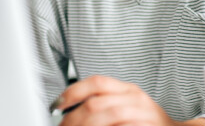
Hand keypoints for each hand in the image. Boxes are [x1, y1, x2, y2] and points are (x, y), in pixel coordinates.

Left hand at [52, 75, 204, 125]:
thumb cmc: (147, 123)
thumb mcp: (127, 107)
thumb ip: (104, 103)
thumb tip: (68, 109)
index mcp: (129, 90)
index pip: (97, 82)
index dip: (73, 92)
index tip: (56, 105)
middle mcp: (136, 99)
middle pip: (97, 103)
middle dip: (73, 118)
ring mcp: (143, 115)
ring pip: (107, 116)